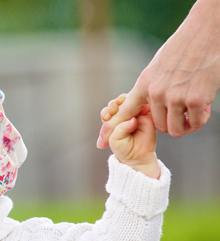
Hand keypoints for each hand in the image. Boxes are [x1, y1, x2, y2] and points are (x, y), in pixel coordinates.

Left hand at [97, 0, 219, 147]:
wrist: (204, 34)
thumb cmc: (181, 48)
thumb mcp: (156, 66)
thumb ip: (149, 86)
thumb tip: (145, 100)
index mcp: (144, 84)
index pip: (124, 112)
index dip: (110, 130)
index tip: (100, 143)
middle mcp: (157, 93)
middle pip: (158, 126)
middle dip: (168, 125)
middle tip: (180, 117)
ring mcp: (177, 97)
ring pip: (175, 129)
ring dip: (185, 126)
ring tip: (191, 116)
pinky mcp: (197, 99)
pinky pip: (195, 122)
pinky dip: (199, 120)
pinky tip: (204, 109)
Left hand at [102, 94, 159, 178]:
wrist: (138, 157)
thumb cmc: (124, 149)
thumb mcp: (115, 139)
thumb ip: (120, 128)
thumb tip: (134, 119)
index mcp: (113, 120)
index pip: (109, 109)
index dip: (108, 110)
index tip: (108, 116)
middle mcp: (124, 114)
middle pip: (120, 101)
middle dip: (117, 103)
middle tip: (115, 110)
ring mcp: (136, 113)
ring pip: (133, 100)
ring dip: (130, 101)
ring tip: (129, 112)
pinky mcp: (149, 114)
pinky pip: (147, 105)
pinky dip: (144, 105)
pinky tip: (141, 111)